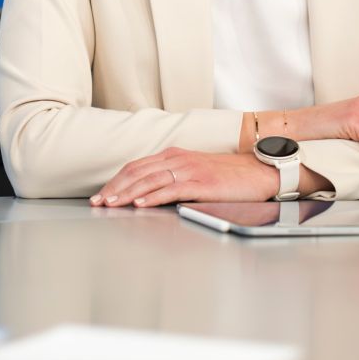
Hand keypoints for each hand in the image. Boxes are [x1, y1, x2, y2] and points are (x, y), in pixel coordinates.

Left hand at [90, 148, 276, 208]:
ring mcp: (189, 170)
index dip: (116, 181)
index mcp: (173, 155)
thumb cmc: (229, 175)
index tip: (101, 195)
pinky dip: (153, 196)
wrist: (260, 172)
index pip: (136, 166)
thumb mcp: (195, 170)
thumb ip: (172, 177)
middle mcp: (178, 159)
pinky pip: (172, 189)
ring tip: (112, 204)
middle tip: (98, 202)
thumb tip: (147, 192)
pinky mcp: (202, 183)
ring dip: (127, 193)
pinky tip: (141, 204)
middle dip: (115, 188)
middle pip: (137, 172)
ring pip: (149, 180)